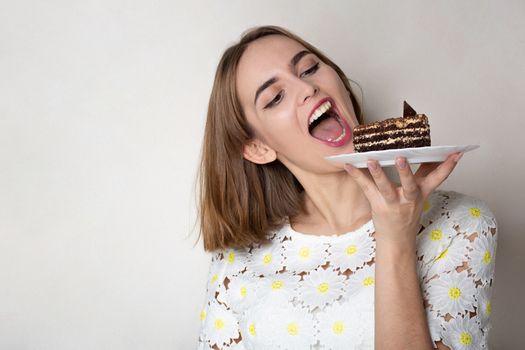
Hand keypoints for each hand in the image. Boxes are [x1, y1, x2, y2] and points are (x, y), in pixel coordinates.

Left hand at [344, 152, 463, 246]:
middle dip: (406, 172)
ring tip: (372, 161)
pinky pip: (366, 188)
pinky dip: (357, 176)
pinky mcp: (378, 206)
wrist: (397, 240)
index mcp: (421, 193)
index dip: (448, 166)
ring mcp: (392, 203)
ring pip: (386, 187)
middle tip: (402, 158)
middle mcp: (408, 199)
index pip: (438, 179)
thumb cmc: (407, 213)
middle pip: (409, 184)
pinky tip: (349, 165)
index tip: (457, 153)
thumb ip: (424, 176)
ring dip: (378, 173)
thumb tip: (432, 156)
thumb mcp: (420, 196)